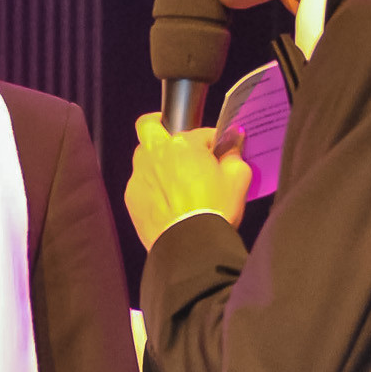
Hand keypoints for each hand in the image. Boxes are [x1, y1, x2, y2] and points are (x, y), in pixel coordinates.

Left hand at [125, 112, 251, 250]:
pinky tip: (166, 202)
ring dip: (156, 160)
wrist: (190, 245)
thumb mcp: (239, 178)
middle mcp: (155, 154)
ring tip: (173, 179)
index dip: (212, 143)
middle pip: (149, 126)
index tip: (219, 152)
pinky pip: (141, 183)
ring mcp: (140, 175)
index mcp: (183, 144)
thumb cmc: (215, 209)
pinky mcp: (132, 197)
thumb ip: (235, 154)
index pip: (201, 132)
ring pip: (143, 156)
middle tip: (174, 141)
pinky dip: (152, 187)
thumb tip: (233, 142)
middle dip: (160, 126)